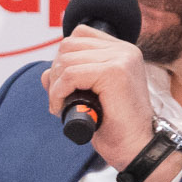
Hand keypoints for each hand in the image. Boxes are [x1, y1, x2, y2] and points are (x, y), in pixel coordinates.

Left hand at [43, 27, 157, 173]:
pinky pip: (69, 76)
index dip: (64, 59)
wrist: (135, 147)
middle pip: (68, 46)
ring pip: (66, 60)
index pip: (80, 35)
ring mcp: (121, 59)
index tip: (65, 84)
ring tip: (63, 105)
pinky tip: (62, 109)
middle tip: (60, 98)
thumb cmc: (115, 126)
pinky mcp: (114, 72)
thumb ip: (69, 79)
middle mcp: (124, 50)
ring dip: (56, 86)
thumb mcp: (88, 95)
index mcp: (122, 51)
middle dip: (56, 73)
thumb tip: (46, 72)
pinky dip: (58, 93)